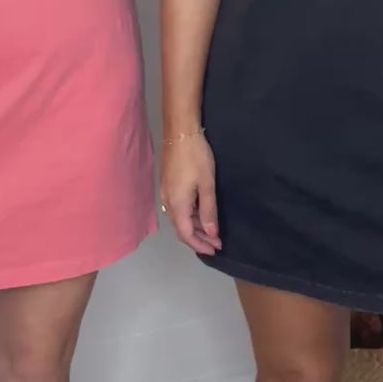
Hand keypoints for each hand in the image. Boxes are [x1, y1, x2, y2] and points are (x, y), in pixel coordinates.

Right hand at [160, 133, 221, 256]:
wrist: (180, 132)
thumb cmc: (196, 157)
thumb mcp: (207, 185)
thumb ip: (209, 211)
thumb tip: (211, 234)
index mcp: (177, 205)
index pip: (186, 234)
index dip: (200, 245)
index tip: (215, 249)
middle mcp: (167, 203)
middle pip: (181, 229)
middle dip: (198, 239)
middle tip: (217, 242)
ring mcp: (165, 194)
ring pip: (179, 219)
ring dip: (195, 227)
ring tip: (212, 230)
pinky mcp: (167, 186)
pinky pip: (177, 209)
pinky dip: (190, 216)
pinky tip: (201, 214)